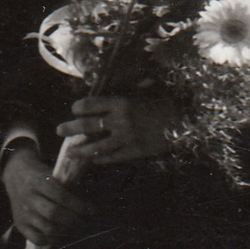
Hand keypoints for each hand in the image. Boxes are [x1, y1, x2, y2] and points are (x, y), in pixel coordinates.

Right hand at [2, 143, 88, 248]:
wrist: (17, 176)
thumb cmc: (43, 177)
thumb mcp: (55, 177)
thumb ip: (71, 191)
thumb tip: (92, 211)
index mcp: (39, 182)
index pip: (61, 197)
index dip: (79, 206)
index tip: (93, 212)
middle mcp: (28, 198)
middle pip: (54, 214)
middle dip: (74, 219)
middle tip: (84, 221)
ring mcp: (22, 213)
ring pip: (47, 228)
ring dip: (65, 231)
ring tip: (73, 228)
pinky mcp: (19, 224)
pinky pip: (37, 239)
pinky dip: (51, 240)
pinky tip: (59, 234)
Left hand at [60, 94, 176, 166]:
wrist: (190, 121)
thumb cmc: (168, 102)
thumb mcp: (147, 91)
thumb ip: (128, 91)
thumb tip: (113, 88)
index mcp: (122, 102)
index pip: (90, 104)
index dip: (79, 107)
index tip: (74, 109)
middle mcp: (121, 120)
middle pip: (87, 126)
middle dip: (70, 128)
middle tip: (59, 130)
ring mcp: (127, 138)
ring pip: (96, 147)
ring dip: (81, 150)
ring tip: (70, 152)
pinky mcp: (135, 151)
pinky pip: (113, 157)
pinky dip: (101, 159)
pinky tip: (93, 160)